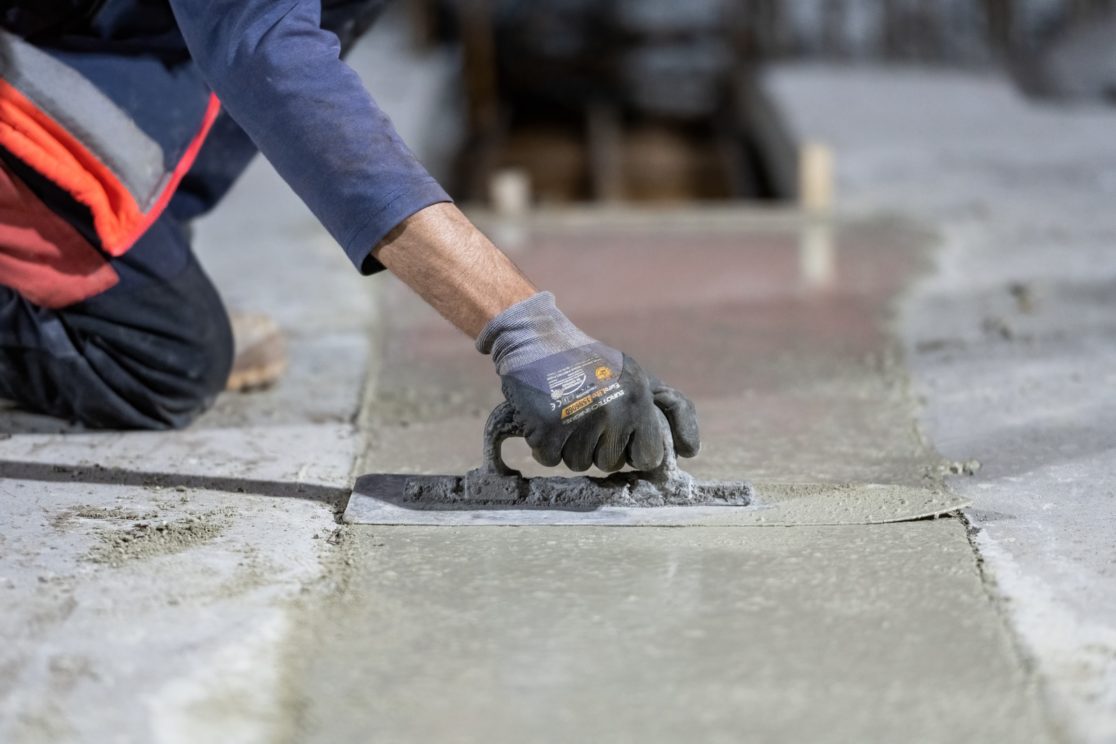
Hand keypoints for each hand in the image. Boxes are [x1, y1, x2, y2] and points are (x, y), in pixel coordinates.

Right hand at [477, 292, 699, 471]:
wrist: (536, 339)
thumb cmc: (592, 362)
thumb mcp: (640, 376)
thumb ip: (672, 408)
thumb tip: (691, 450)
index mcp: (638, 400)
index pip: (648, 458)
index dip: (631, 448)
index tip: (617, 429)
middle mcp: (613, 411)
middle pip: (611, 464)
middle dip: (598, 446)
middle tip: (585, 413)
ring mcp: (579, 421)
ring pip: (579, 464)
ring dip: (570, 446)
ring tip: (565, 411)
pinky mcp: (546, 428)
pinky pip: (550, 460)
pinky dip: (545, 444)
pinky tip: (545, 415)